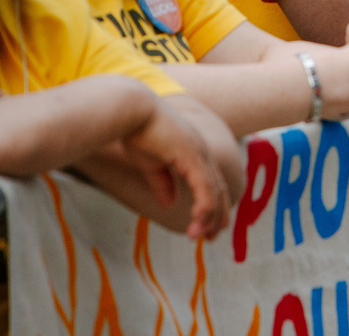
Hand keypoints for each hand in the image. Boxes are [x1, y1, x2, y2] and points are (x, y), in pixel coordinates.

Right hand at [122, 100, 232, 239]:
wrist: (130, 110)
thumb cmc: (137, 131)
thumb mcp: (150, 164)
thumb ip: (161, 183)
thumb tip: (169, 203)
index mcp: (194, 152)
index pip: (211, 183)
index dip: (212, 206)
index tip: (208, 227)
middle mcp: (202, 152)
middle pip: (218, 189)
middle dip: (218, 215)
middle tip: (211, 238)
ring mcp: (199, 152)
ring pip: (213, 191)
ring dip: (208, 217)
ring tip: (198, 237)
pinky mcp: (191, 155)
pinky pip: (204, 186)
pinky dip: (204, 206)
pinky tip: (198, 222)